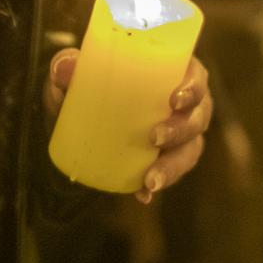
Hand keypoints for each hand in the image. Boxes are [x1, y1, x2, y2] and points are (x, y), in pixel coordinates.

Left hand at [45, 50, 213, 204]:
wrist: (75, 119)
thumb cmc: (86, 85)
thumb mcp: (74, 76)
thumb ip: (67, 67)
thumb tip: (64, 68)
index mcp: (171, 73)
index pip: (195, 76)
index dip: (193, 88)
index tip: (175, 99)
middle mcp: (184, 104)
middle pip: (198, 115)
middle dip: (182, 128)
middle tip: (155, 137)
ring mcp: (179, 133)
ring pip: (190, 149)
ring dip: (174, 165)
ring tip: (151, 179)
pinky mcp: (167, 158)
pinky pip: (171, 172)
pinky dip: (159, 183)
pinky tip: (142, 195)